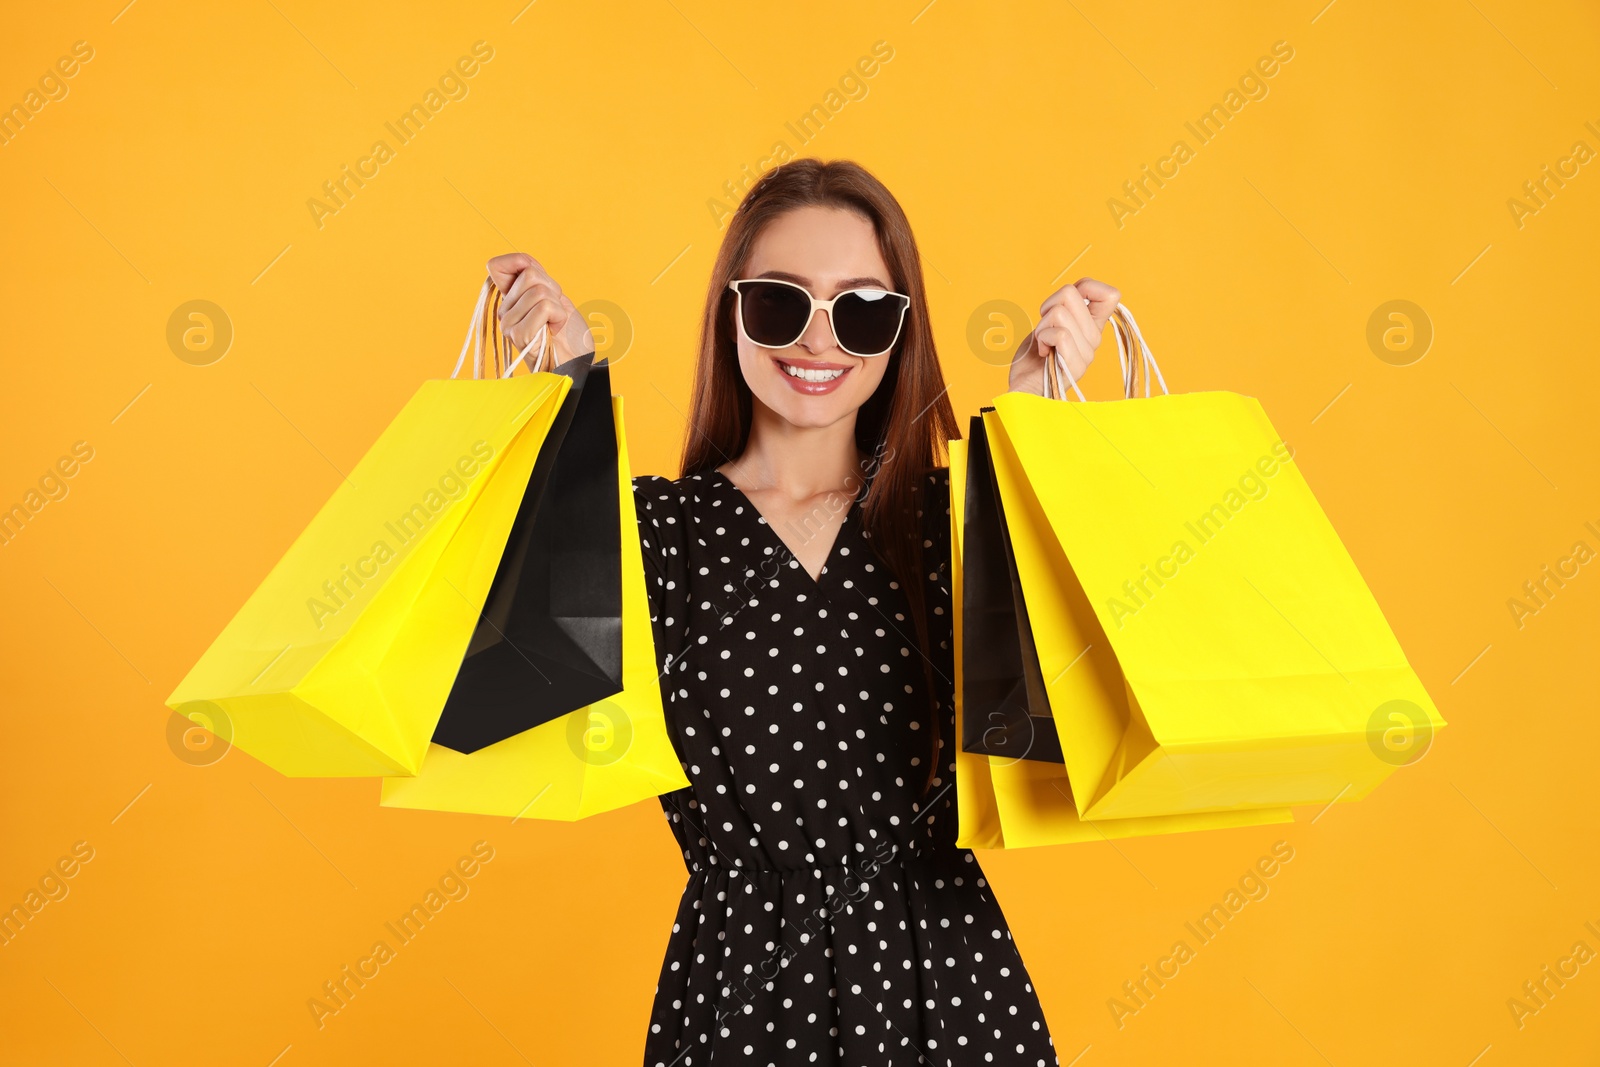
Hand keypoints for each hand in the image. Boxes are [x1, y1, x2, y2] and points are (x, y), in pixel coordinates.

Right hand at [485, 252, 593, 367]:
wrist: (579, 362)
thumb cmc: (569, 332)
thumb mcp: (554, 296)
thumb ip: (537, 278)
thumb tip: (523, 261)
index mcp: (510, 299)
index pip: (498, 265)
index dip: (522, 263)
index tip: (542, 282)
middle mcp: (504, 311)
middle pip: (530, 275)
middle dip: (553, 289)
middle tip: (555, 312)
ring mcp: (509, 324)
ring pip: (539, 292)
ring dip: (558, 305)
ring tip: (555, 323)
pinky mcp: (518, 335)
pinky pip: (544, 307)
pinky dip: (559, 315)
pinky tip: (556, 330)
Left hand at [1007, 278, 1120, 395]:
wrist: (1024, 390)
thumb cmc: (1034, 358)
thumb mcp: (1049, 324)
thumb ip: (1065, 307)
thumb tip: (1076, 289)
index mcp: (1092, 326)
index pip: (1110, 295)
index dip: (1085, 286)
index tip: (1064, 302)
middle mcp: (1094, 339)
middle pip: (1071, 294)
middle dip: (1047, 307)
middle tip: (1045, 329)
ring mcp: (1087, 354)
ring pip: (1060, 314)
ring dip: (1041, 327)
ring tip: (1043, 343)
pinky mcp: (1076, 366)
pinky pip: (1060, 334)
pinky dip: (1043, 339)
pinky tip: (1043, 352)